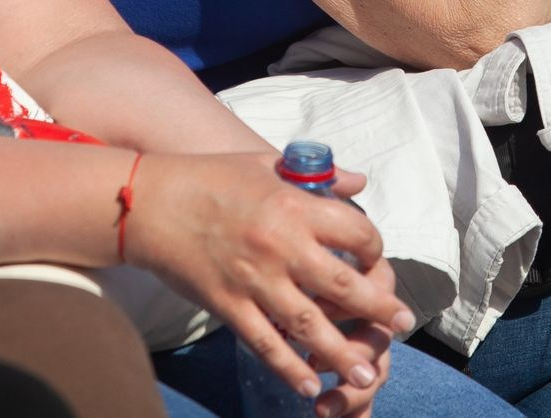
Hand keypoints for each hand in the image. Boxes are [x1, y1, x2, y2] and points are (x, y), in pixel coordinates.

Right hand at [123, 154, 410, 413]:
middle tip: (402, 324)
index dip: (373, 250)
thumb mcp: (264, 164)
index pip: (354, 234)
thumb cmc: (207, 177)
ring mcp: (254, 280)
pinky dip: (289, 368)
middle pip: (343, 287)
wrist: (148, 203)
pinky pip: (265, 343)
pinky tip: (309, 385)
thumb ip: (316, 176)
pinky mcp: (227, 305)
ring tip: (367, 373)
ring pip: (309, 325)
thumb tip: (359, 182)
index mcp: (293, 205)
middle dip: (379, 309)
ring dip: (342, 352)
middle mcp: (280, 245)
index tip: (375, 262)